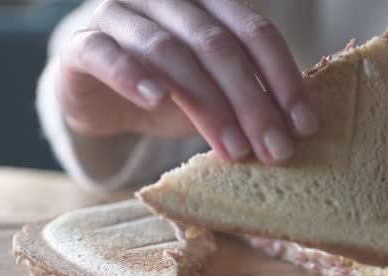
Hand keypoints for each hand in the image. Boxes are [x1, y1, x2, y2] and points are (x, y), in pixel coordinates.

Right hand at [57, 0, 317, 163]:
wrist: (95, 94)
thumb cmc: (165, 90)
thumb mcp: (212, 93)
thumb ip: (245, 97)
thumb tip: (295, 130)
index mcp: (207, 3)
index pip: (255, 32)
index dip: (283, 78)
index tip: (305, 125)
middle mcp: (167, 0)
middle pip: (217, 45)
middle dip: (252, 102)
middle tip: (275, 150)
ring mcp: (121, 15)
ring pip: (169, 52)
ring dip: (207, 104)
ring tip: (233, 149)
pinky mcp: (82, 44)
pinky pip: (106, 53)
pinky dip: (132, 75)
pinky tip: (156, 102)